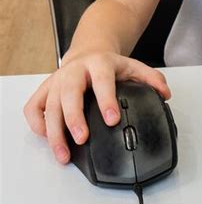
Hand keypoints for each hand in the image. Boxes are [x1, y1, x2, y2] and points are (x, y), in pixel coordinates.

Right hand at [23, 51, 170, 164]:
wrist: (88, 49)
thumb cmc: (107, 64)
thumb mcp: (131, 66)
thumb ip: (150, 79)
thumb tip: (165, 94)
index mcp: (98, 63)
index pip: (102, 81)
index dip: (106, 100)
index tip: (112, 119)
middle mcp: (74, 71)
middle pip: (69, 93)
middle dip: (74, 118)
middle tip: (82, 139)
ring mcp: (57, 80)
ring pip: (50, 105)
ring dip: (54, 131)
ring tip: (64, 154)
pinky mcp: (45, 89)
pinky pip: (34, 107)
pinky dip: (38, 124)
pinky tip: (48, 137)